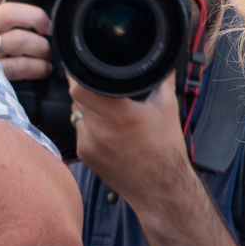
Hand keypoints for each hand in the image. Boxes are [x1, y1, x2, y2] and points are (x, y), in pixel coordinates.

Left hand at [71, 72, 198, 210]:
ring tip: (109, 111)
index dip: (79, 73)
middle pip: (77, 97)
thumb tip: (163, 57)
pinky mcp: (85, 155)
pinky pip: (80, 130)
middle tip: (102, 87)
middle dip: (86, 88)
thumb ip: (162, 78)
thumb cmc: (166, 149)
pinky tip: (108, 130)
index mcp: (120, 115)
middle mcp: (100, 131)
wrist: (161, 189)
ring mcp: (89, 145)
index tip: (84, 65)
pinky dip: (90, 125)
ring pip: (76, 112)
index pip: (79, 86)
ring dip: (87, 107)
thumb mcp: (168, 107)